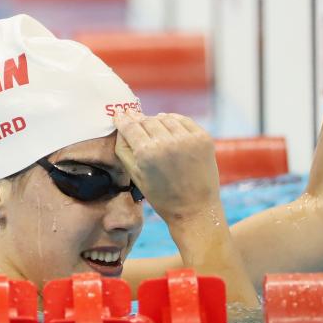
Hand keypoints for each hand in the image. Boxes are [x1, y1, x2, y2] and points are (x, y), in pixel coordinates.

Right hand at [113, 111, 220, 225]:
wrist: (194, 209)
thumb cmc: (161, 196)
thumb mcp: (135, 175)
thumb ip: (123, 149)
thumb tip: (121, 126)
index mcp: (147, 153)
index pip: (130, 126)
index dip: (123, 118)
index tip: (119, 113)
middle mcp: (167, 142)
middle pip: (147, 120)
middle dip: (139, 120)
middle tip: (134, 120)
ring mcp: (187, 139)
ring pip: (165, 117)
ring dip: (156, 120)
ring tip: (153, 127)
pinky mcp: (203, 138)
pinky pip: (183, 120)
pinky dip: (174, 120)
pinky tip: (169, 126)